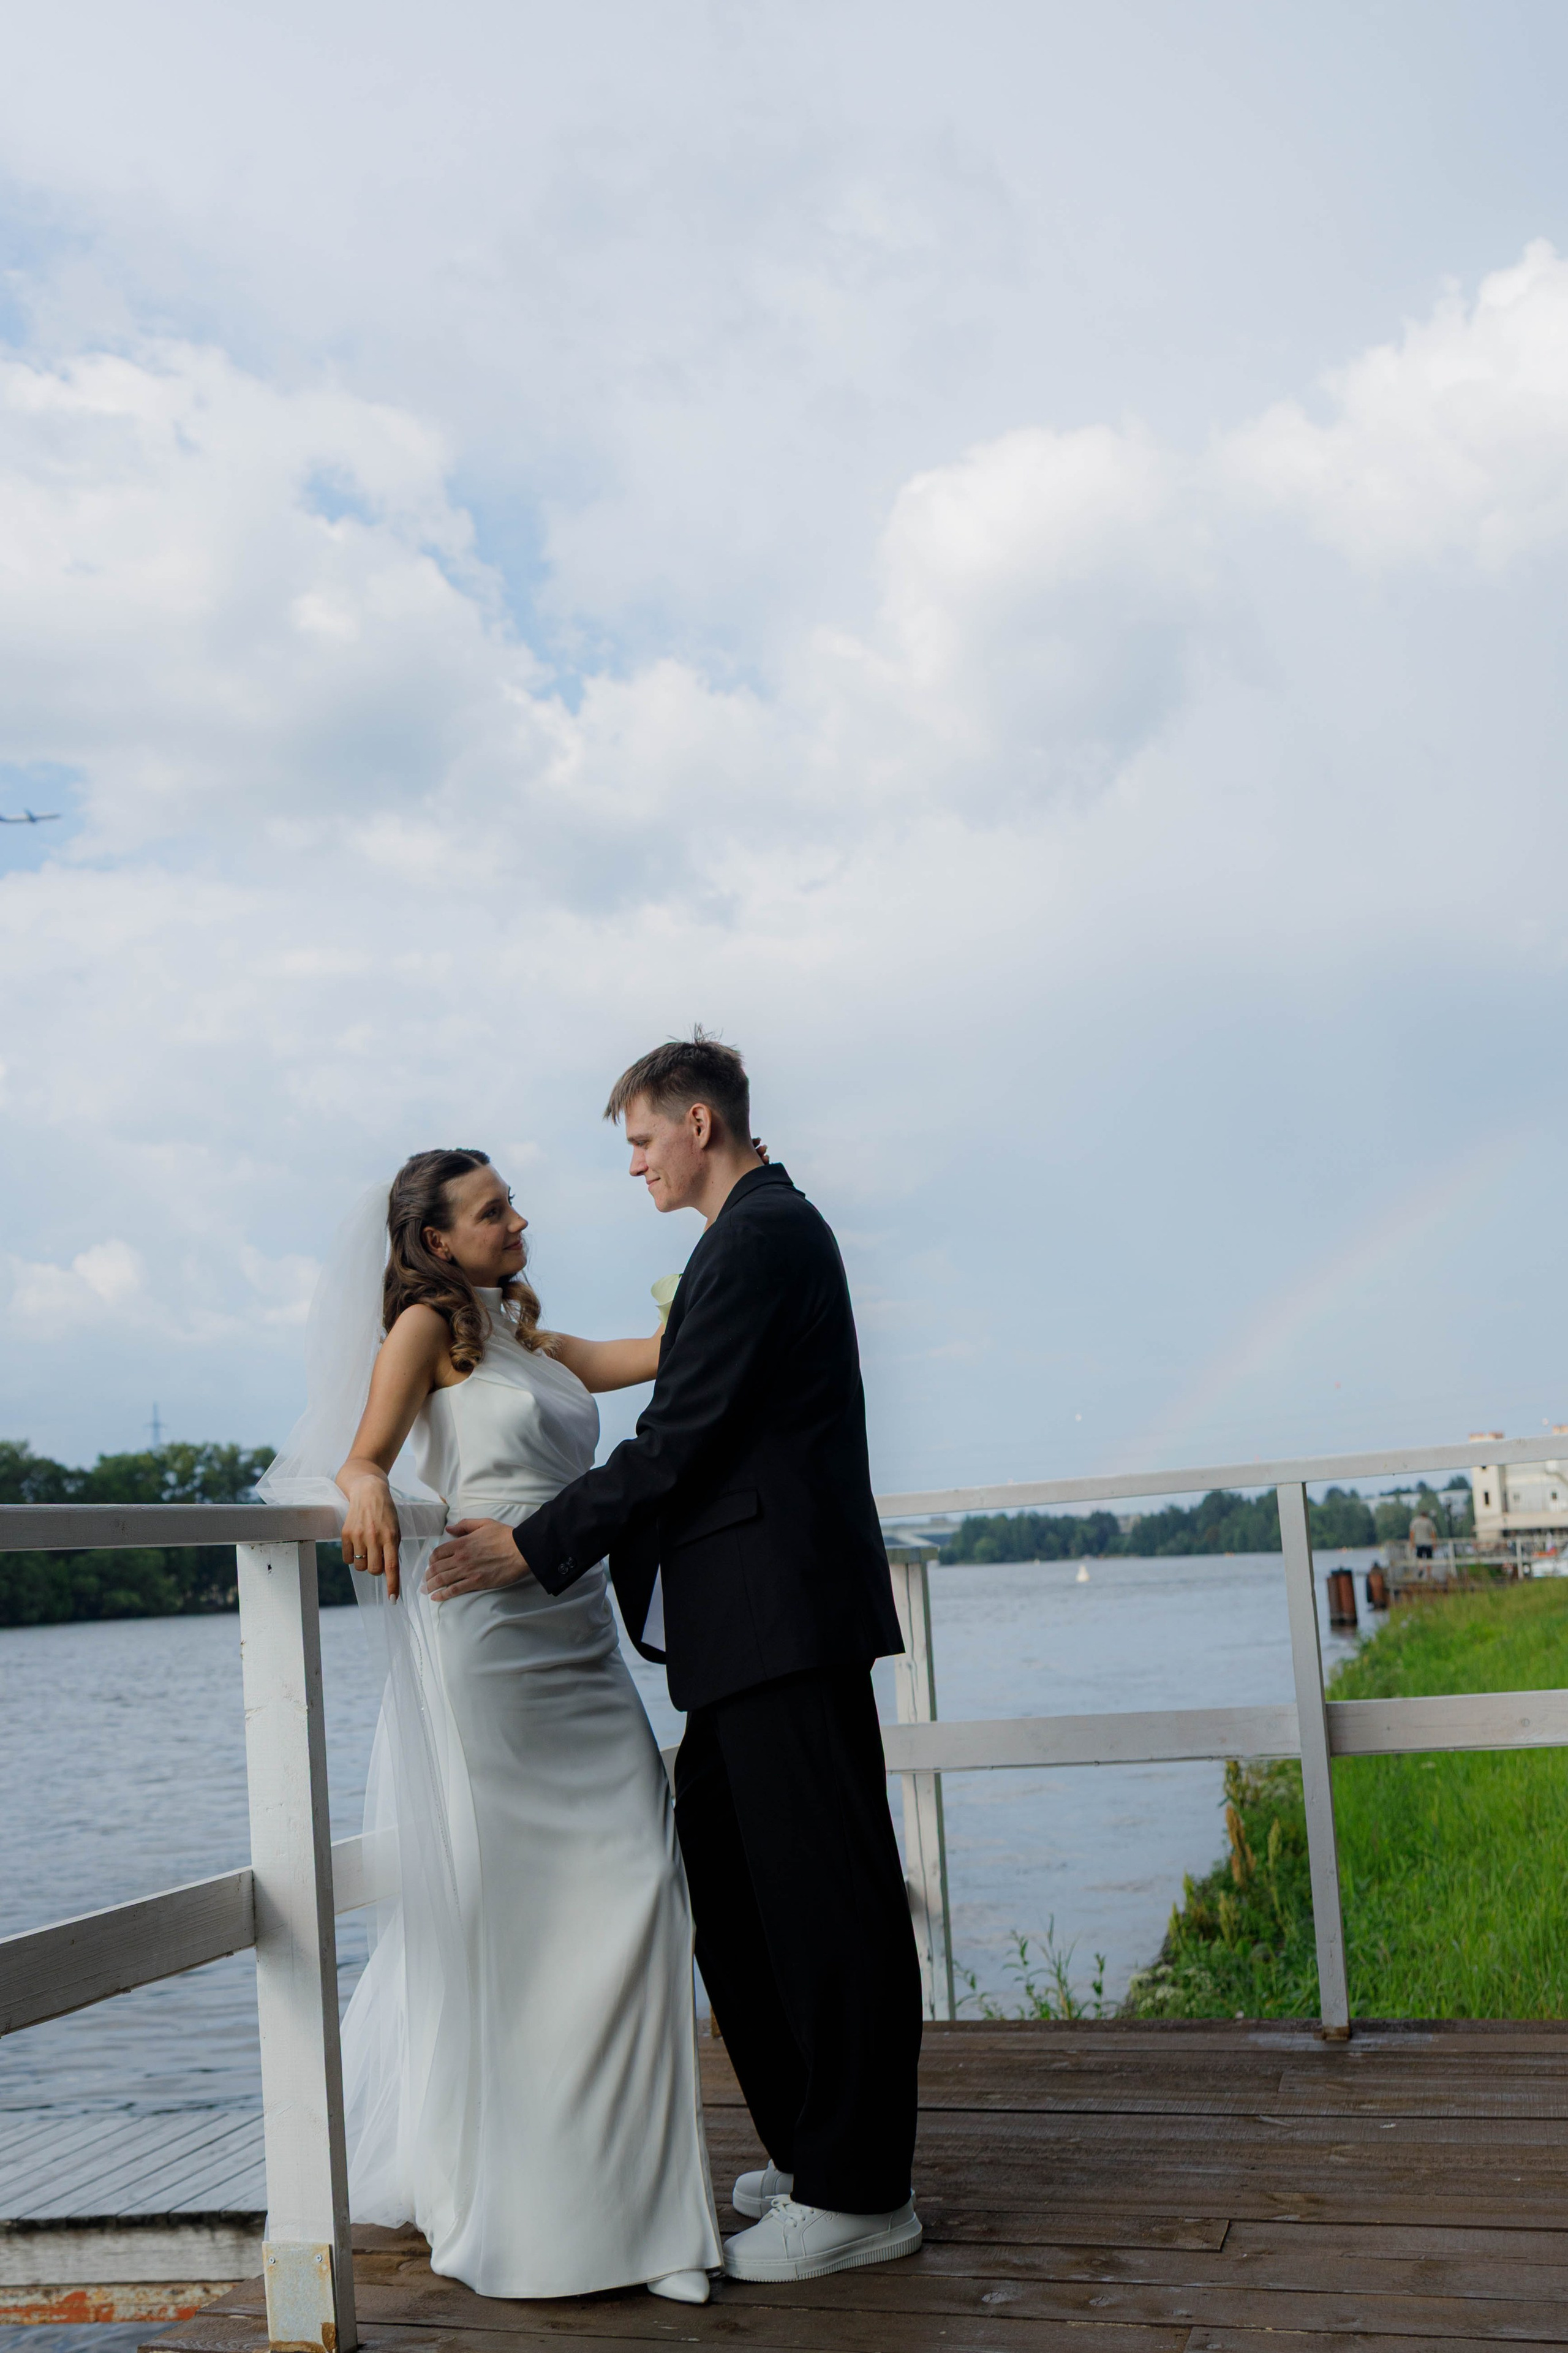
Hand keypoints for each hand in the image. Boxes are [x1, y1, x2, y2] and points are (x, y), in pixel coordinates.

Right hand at [340, 1475, 402, 1600]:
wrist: (368, 1491)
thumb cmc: (386, 1513)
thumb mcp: (395, 1530)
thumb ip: (392, 1550)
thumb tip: (388, 1573)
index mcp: (390, 1536)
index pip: (392, 1566)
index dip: (392, 1585)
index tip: (393, 1600)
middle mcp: (374, 1537)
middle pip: (374, 1570)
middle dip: (377, 1569)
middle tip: (378, 1557)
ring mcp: (358, 1536)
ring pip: (360, 1566)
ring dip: (364, 1563)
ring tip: (367, 1548)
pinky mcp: (345, 1534)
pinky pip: (347, 1559)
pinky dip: (352, 1557)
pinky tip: (357, 1545)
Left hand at [425, 1517, 532, 1599]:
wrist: (520, 1550)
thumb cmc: (504, 1536)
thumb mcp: (484, 1523)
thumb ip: (465, 1525)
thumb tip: (449, 1528)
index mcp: (461, 1543)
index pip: (438, 1553)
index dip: (431, 1560)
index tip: (430, 1564)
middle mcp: (461, 1557)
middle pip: (437, 1568)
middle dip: (427, 1575)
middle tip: (424, 1581)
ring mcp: (467, 1571)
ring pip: (442, 1579)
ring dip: (431, 1585)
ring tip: (426, 1590)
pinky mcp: (476, 1582)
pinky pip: (454, 1590)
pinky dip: (443, 1594)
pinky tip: (436, 1597)